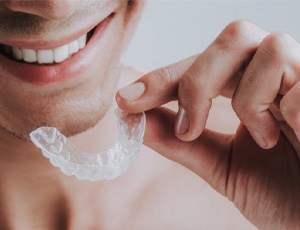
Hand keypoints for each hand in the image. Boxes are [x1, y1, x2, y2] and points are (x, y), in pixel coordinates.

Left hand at [116, 20, 299, 228]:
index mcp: (252, 85)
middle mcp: (280, 72)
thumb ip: (180, 142)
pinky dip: (282, 112)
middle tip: (188, 127)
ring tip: (261, 138)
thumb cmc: (280, 193)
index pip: (202, 62)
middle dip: (197, 80)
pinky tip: (289, 137)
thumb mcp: (222, 166)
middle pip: (234, 37)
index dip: (163, 77)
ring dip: (249, 100)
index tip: (128, 100)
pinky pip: (299, 82)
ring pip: (269, 48)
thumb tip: (135, 119)